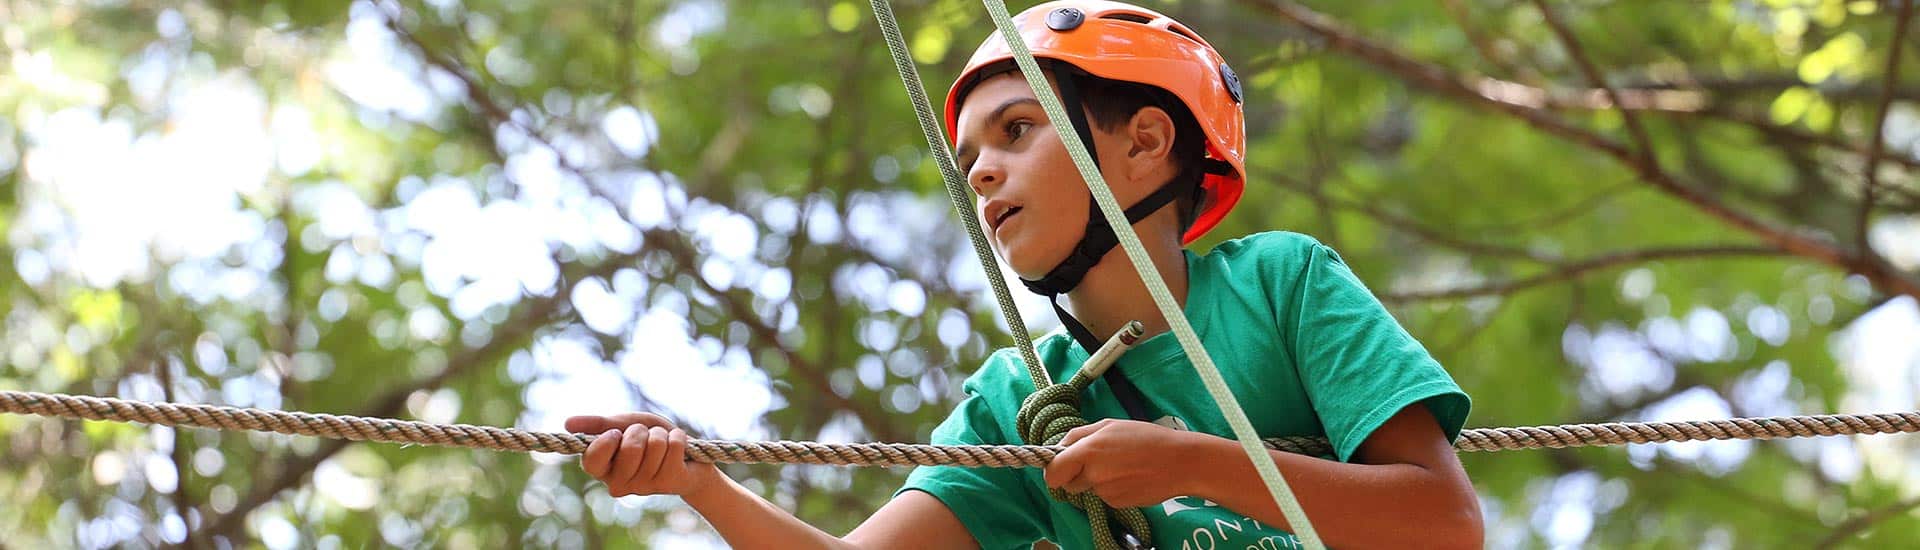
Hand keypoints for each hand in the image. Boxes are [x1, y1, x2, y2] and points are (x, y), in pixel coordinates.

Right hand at [566, 413, 721, 498]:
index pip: (591, 460)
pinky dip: (678, 437)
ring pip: (655, 444)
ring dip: (661, 434)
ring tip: (662, 445)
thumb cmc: (648, 439)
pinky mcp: (671, 483)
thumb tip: (568, 423)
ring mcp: (646, 486)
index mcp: (603, 470)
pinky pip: (674, 445)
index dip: (605, 443)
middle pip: (630, 448)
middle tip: (645, 437)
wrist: (685, 455)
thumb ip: (598, 424)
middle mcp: (620, 483)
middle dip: (641, 432)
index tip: (615, 433)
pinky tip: (678, 450)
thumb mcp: (623, 425)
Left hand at [1044, 418, 1209, 507]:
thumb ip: (1079, 436)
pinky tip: (1130, 477)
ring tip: (1122, 466)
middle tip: (1100, 462)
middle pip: (1069, 484)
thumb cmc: (1145, 438)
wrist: (1180, 462)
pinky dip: (1113, 489)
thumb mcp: (1110, 425)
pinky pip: (1105, 497)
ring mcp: (1106, 492)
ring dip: (1097, 481)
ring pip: (1089, 490)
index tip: (1059, 469)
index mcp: (1089, 450)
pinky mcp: (1118, 504)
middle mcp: (1094, 474)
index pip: (1053, 472)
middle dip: (1077, 475)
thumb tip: (1058, 448)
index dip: (1053, 472)